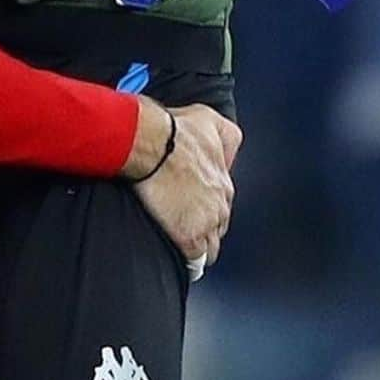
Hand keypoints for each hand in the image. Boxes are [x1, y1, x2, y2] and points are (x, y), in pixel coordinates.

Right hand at [128, 99, 240, 265]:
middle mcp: (221, 204)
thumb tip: (228, 148)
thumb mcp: (209, 119)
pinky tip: (180, 255)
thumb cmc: (175, 129)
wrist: (151, 142)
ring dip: (199, 245)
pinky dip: (188, 260)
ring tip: (182, 242)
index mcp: (224, 181)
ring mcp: (207, 222)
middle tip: (184, 220)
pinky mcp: (189, 237)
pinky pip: (195, 259)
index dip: (207, 204)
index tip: (193, 203)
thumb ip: (226, 135)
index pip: (223, 203)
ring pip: (210, 247)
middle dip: (204, 226)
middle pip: (219, 227)